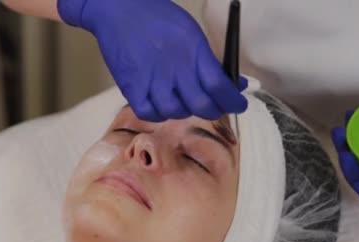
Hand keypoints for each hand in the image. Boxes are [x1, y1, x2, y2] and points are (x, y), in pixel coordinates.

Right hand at [57, 0, 247, 121]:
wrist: (119, 9)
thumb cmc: (158, 18)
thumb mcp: (192, 33)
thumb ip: (210, 61)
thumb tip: (234, 83)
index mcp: (193, 51)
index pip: (220, 87)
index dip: (233, 102)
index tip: (239, 105)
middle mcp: (175, 68)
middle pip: (201, 105)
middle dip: (214, 111)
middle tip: (215, 108)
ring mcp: (152, 80)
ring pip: (176, 112)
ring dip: (185, 112)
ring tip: (185, 102)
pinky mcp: (131, 87)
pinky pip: (149, 113)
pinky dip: (159, 114)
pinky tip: (162, 105)